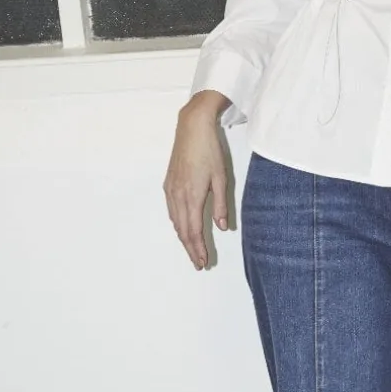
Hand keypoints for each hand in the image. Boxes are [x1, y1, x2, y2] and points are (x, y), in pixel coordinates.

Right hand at [163, 91, 230, 268]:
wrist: (192, 128)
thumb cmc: (209, 150)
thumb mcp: (221, 177)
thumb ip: (220, 204)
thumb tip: (222, 227)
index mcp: (192, 196)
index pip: (193, 230)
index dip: (198, 248)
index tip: (203, 262)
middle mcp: (178, 196)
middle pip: (182, 230)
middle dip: (190, 248)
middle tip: (198, 263)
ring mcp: (171, 189)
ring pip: (175, 221)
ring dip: (183, 238)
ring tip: (192, 250)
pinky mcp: (168, 183)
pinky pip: (171, 210)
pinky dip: (177, 223)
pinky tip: (182, 227)